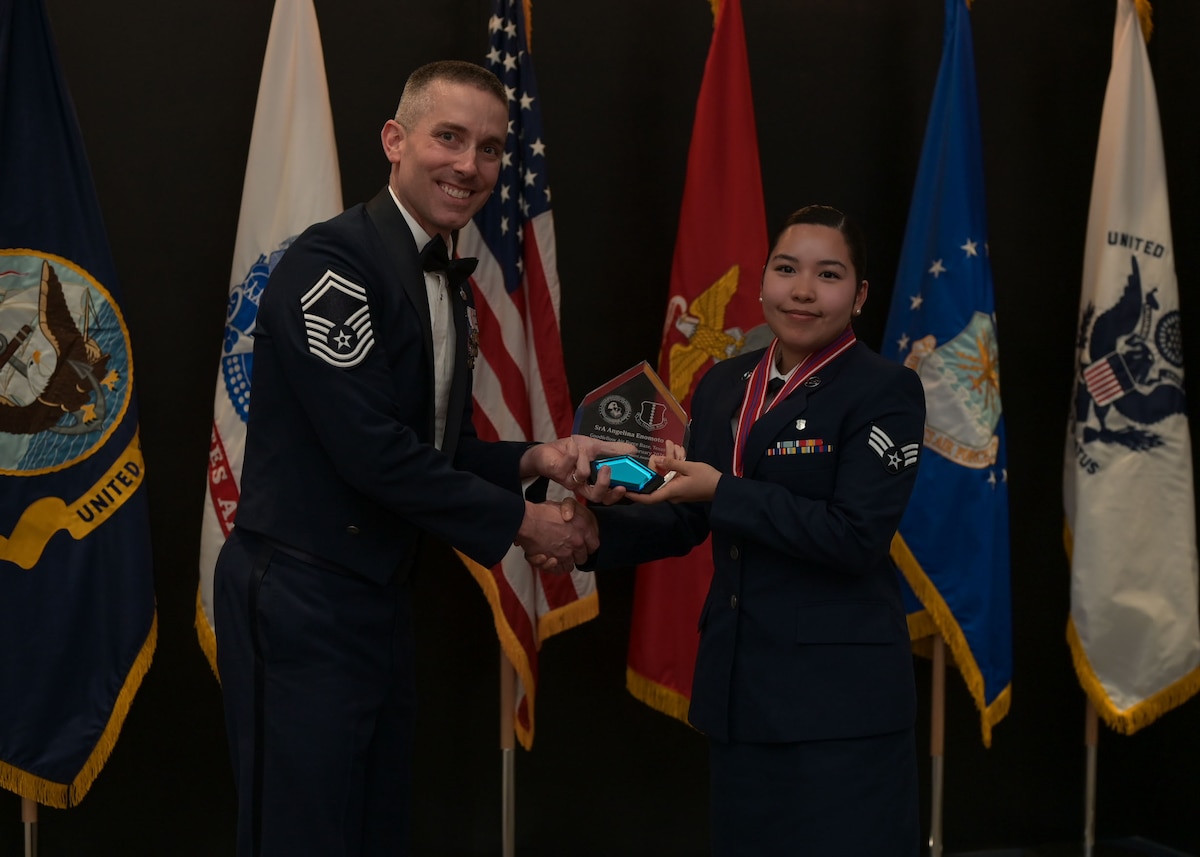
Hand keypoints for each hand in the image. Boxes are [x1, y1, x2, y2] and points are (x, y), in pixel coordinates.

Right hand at [515, 497, 598, 572]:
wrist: (527, 520)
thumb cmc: (542, 512)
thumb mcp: (564, 506)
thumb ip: (573, 514)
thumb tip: (573, 517)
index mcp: (584, 528)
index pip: (594, 545)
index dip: (587, 546)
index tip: (581, 545)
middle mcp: (578, 542)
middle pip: (582, 557)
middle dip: (575, 555)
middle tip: (565, 549)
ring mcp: (567, 554)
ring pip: (570, 565)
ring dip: (563, 561)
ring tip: (554, 554)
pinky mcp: (554, 562)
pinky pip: (559, 570)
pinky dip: (553, 567)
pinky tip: (546, 558)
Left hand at [520, 434, 635, 504]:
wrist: (546, 450)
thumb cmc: (570, 450)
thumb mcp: (595, 447)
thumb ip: (614, 450)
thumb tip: (633, 451)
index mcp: (592, 482)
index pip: (606, 496)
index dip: (615, 495)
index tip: (624, 487)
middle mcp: (582, 485)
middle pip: (596, 496)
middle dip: (604, 485)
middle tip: (607, 469)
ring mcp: (569, 480)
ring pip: (582, 476)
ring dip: (583, 458)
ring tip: (582, 446)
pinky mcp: (557, 472)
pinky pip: (569, 464)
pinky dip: (573, 452)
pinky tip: (572, 445)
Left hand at [624, 452, 720, 504]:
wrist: (722, 487)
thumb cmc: (707, 479)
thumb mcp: (689, 467)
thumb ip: (672, 463)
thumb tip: (656, 460)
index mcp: (671, 491)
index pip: (649, 498)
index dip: (636, 495)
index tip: (625, 489)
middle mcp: (672, 493)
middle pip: (656, 480)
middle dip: (656, 464)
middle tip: (661, 451)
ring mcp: (677, 490)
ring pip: (666, 475)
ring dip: (669, 460)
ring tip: (673, 445)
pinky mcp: (681, 486)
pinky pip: (673, 475)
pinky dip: (675, 465)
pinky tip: (679, 452)